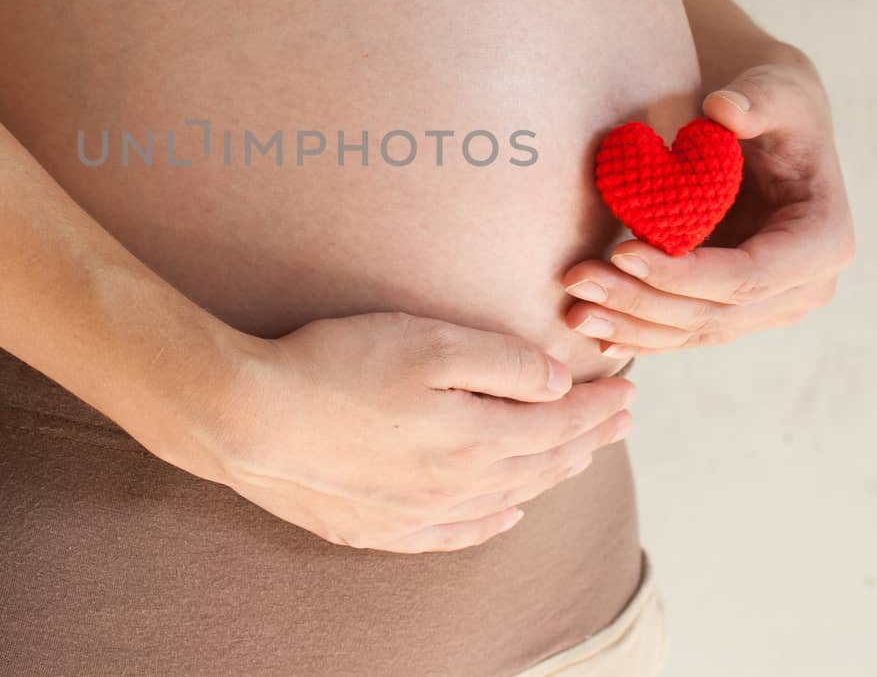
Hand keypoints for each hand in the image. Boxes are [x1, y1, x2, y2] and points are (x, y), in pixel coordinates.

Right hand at [208, 311, 635, 552]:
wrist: (248, 418)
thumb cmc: (336, 366)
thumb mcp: (429, 342)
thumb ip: (502, 363)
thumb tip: (558, 385)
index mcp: (477, 438)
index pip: (560, 425)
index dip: (599, 408)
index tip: (628, 391)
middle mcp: (457, 486)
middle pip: (541, 465)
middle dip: (587, 440)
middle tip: (619, 422)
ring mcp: (417, 514)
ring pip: (505, 500)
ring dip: (548, 477)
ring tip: (576, 459)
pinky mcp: (377, 527)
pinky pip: (456, 534)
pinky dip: (491, 524)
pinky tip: (504, 517)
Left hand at [561, 47, 855, 356]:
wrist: (770, 128)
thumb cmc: (775, 105)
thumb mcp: (777, 90)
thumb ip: (760, 99)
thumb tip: (726, 110)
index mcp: (823, 243)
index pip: (748, 277)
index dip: (684, 274)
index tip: (622, 251)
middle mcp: (803, 289)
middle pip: (714, 313)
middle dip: (641, 303)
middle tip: (578, 281)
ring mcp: (769, 307)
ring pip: (693, 331)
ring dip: (630, 327)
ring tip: (572, 310)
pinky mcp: (734, 310)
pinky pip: (683, 331)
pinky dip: (638, 334)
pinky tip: (593, 334)